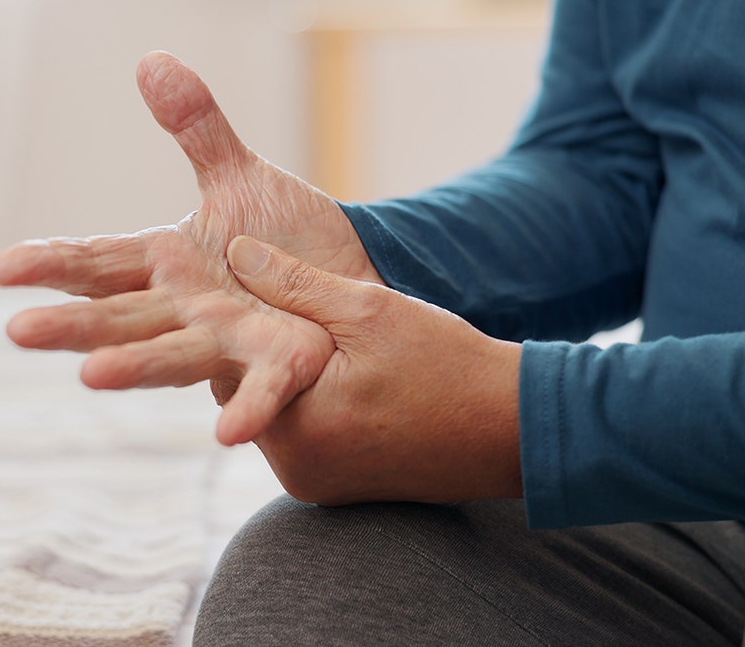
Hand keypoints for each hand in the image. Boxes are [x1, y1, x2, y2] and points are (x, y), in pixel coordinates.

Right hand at [0, 52, 381, 444]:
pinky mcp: (280, 365)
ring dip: (134, 368)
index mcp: (164, 264)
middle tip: (18, 330)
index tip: (2, 266)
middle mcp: (182, 310)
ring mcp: (226, 341)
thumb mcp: (239, 176)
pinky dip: (247, 410)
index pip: (97, 261)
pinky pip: (261, 391)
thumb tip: (150, 61)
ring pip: (172, 356)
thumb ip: (196, 128)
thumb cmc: (285, 236)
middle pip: (117, 317)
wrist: (350, 278)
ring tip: (91, 377)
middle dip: (70, 325)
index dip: (52, 263)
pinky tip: (227, 435)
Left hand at [226, 235, 523, 504]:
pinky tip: (353, 384)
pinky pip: (307, 439)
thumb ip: (294, 282)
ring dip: (296, 384)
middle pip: (252, 397)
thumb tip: (235, 251)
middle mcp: (296, 470)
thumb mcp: (368, 310)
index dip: (248, 329)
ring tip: (334, 352)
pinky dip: (318, 410)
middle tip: (306, 324)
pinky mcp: (338, 493)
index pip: (231, 370)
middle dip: (272, 359)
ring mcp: (316, 486)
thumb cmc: (446, 365)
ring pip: (280, 417)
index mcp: (295, 429)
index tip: (268, 302)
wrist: (513, 429)